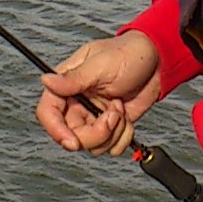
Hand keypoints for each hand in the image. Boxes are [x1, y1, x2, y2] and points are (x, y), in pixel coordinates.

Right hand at [35, 31, 161, 156]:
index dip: (55, 130)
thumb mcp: (101, 65)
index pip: (48, 112)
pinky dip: (122, 138)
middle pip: (71, 136)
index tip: (73, 142)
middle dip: (95, 134)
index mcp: (67, 84)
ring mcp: (94, 117)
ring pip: (92, 146)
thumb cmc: (127, 54)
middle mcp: (76, 103)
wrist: (157, 61)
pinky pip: (110, 147)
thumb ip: (74, 79)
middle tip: (113, 115)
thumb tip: (45, 80)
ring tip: (120, 108)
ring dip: (112, 133)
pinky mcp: (111, 126)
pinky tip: (127, 117)